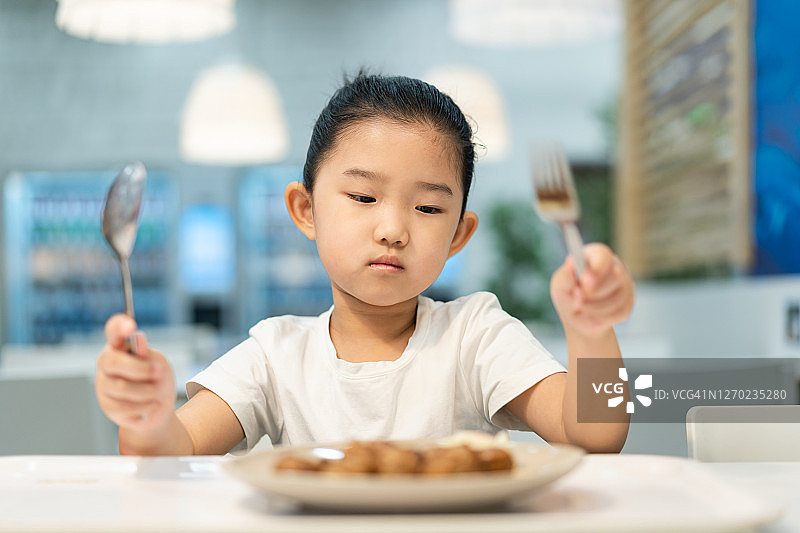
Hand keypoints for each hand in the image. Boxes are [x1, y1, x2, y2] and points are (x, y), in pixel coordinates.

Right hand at [95, 314, 175, 431]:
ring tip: (156, 393)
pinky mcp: (106, 405)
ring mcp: (103, 384)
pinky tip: (149, 405)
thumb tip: (139, 338)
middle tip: (160, 372)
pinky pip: (124, 406)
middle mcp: (107, 362)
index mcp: (120, 346)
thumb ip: (148, 355)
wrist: (158, 408)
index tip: (130, 324)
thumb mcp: (159, 364)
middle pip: (114, 362)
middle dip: (140, 369)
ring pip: (122, 387)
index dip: (119, 326)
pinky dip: (143, 406)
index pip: (114, 331)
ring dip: (148, 391)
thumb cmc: (158, 380)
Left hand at [550, 243, 633, 337]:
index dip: (597, 268)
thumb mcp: (560, 285)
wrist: (577, 316)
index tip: (584, 280)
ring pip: (618, 297)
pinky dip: (602, 317)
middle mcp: (615, 266)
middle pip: (616, 276)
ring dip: (594, 307)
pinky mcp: (628, 303)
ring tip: (581, 307)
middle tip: (577, 298)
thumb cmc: (568, 294)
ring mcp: (625, 285)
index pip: (604, 256)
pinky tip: (592, 314)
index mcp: (597, 256)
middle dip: (594, 292)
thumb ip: (565, 276)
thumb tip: (571, 264)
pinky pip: (619, 312)